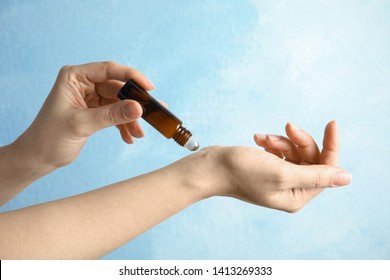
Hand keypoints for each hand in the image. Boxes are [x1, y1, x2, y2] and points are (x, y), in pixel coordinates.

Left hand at [13, 61, 153, 169]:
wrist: (39, 157)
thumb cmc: (49, 137)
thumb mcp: (82, 124)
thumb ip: (111, 115)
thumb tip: (138, 108)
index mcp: (74, 77)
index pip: (108, 70)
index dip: (131, 76)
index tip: (149, 88)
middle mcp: (84, 84)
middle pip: (118, 87)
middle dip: (134, 103)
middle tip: (151, 113)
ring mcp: (90, 98)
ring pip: (120, 103)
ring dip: (130, 118)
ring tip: (139, 133)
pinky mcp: (95, 111)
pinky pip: (116, 114)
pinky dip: (124, 125)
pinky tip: (129, 137)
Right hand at [186, 121, 351, 212]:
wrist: (211, 167)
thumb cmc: (242, 171)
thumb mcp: (282, 173)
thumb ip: (316, 176)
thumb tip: (346, 178)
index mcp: (297, 196)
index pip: (326, 170)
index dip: (331, 146)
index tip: (332, 122)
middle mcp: (290, 190)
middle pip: (310, 159)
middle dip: (298, 141)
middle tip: (287, 126)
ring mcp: (278, 179)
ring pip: (294, 152)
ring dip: (281, 141)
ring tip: (263, 138)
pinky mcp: (267, 169)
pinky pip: (280, 152)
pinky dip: (271, 143)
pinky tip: (257, 139)